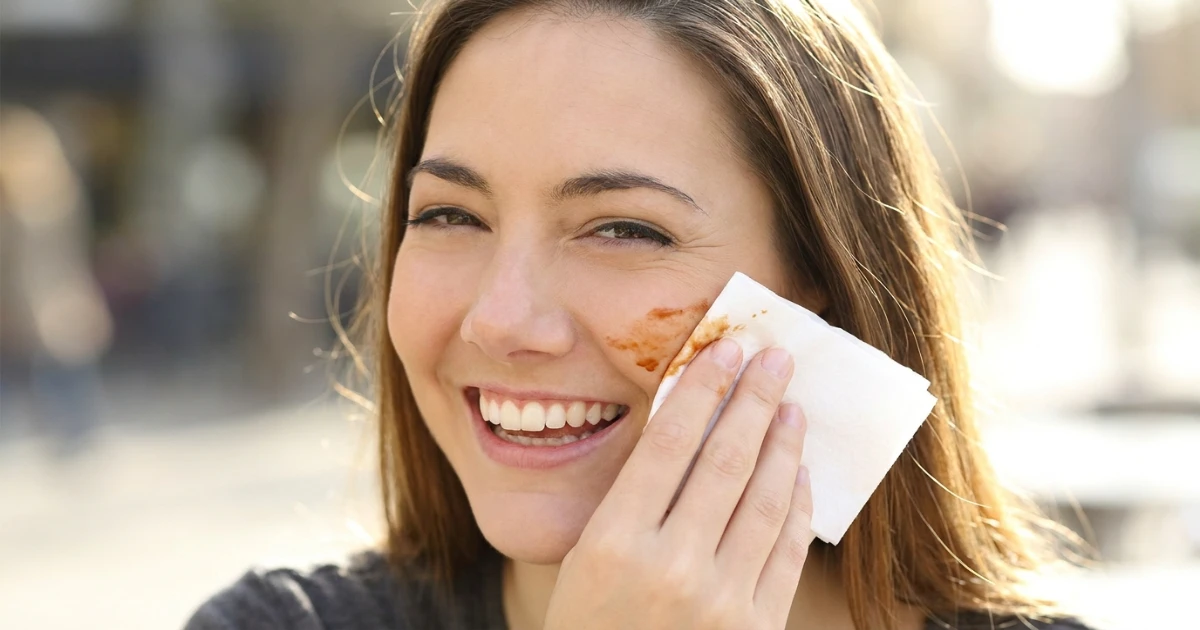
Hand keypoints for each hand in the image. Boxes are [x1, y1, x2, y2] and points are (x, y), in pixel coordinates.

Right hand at [544, 338, 812, 629]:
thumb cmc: (590, 629)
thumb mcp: (585, 561)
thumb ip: (632, 501)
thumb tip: (685, 426)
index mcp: (614, 542)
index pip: (669, 444)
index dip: (704, 389)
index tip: (727, 350)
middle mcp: (669, 567)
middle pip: (725, 461)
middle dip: (754, 400)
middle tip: (776, 357)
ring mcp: (719, 602)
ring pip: (764, 501)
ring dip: (783, 445)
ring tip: (792, 406)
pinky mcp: (755, 629)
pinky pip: (784, 553)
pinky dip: (796, 507)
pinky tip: (800, 473)